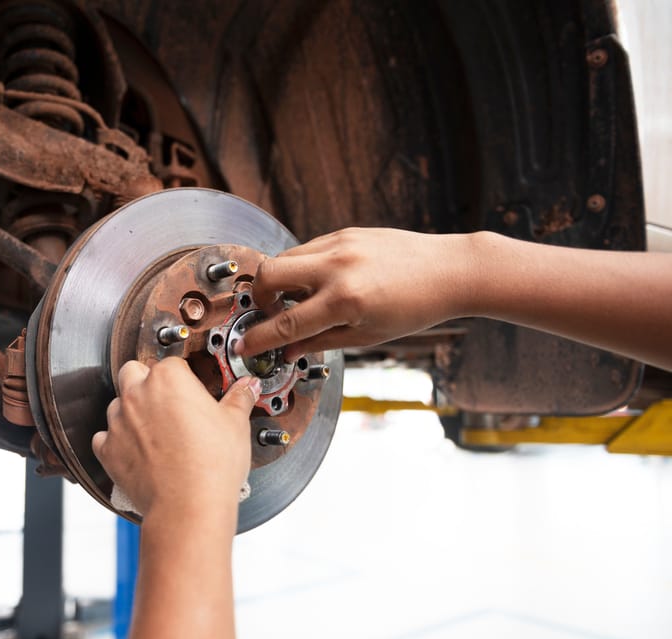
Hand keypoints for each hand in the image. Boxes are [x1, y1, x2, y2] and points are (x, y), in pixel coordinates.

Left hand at [92, 358, 260, 520]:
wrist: (188, 505)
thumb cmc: (212, 464)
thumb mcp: (235, 424)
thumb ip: (239, 399)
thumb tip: (247, 387)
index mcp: (168, 378)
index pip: (172, 364)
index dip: (184, 378)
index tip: (192, 392)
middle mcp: (137, 394)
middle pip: (134, 372)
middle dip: (147, 382)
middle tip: (169, 404)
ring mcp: (118, 421)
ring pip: (117, 404)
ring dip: (131, 412)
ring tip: (156, 432)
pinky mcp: (107, 450)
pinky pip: (104, 438)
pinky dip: (116, 442)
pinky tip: (136, 452)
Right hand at [238, 227, 475, 358]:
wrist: (449, 271)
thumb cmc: (416, 308)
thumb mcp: (367, 337)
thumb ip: (321, 342)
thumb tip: (289, 351)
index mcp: (345, 301)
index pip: (285, 323)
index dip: (258, 338)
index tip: (243, 345)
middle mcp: (338, 268)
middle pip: (268, 275)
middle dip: (258, 297)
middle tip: (269, 313)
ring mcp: (339, 245)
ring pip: (283, 258)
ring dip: (279, 281)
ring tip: (299, 300)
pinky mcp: (344, 232)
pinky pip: (306, 249)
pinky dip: (301, 268)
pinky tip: (318, 283)